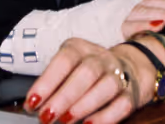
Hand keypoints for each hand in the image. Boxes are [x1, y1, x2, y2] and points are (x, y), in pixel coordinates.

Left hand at [24, 38, 153, 123]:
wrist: (130, 67)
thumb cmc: (89, 71)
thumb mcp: (70, 68)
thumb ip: (54, 85)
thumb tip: (34, 106)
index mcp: (81, 49)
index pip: (65, 59)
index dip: (47, 81)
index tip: (32, 102)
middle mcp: (101, 58)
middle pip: (86, 72)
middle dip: (64, 97)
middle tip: (46, 116)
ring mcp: (119, 74)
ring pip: (107, 86)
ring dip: (84, 105)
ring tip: (66, 121)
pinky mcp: (131, 92)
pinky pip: (122, 104)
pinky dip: (105, 116)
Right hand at [121, 0, 164, 38]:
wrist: (93, 27)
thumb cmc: (126, 29)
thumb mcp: (149, 23)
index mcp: (153, 4)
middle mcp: (143, 6)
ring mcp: (130, 15)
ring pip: (153, 11)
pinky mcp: (118, 27)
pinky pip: (133, 25)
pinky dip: (146, 24)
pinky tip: (159, 26)